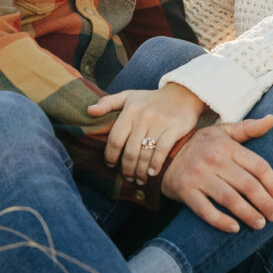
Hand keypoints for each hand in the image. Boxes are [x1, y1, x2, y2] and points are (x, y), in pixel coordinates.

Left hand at [87, 83, 206, 183]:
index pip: (115, 139)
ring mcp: (159, 124)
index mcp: (130, 111)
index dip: (111, 156)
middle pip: (130, 151)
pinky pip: (162, 151)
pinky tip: (152, 173)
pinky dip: (156, 164)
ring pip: (144, 154)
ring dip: (140, 171)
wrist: (184, 93)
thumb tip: (88, 110)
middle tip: (127, 177)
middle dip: (127, 169)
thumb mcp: (129, 96)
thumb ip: (108, 102)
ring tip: (139, 179)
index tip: (111, 165)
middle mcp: (143, 117)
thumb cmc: (153, 98)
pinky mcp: (174, 129)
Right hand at [161, 116, 272, 232]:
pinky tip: (235, 228)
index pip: (259, 166)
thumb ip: (249, 128)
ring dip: (248, 214)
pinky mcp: (185, 191)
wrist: (163, 156)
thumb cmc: (199, 145)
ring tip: (260, 224)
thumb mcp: (222, 132)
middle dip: (265, 203)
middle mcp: (213, 159)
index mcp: (226, 145)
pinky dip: (221, 221)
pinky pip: (205, 210)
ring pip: (230, 199)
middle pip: (247, 185)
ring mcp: (198, 176)